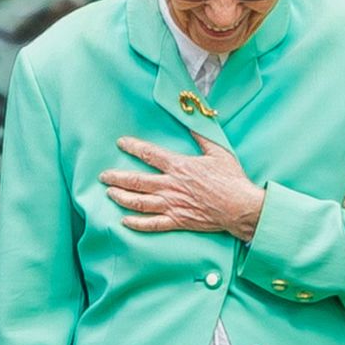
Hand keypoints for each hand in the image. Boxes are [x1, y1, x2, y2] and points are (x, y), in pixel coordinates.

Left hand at [101, 131, 265, 240]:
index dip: (133, 147)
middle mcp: (171, 185)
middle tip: (104, 175)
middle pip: (136, 180)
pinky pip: (152, 224)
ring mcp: (172, 204)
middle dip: (117, 177)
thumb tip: (192, 121)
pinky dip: (136, 223)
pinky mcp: (178, 221)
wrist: (240, 207)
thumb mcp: (218, 152)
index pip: (149, 154)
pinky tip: (124, 221)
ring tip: (110, 193)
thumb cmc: (231, 179)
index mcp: (179, 166)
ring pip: (139, 202)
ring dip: (121, 197)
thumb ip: (201, 137)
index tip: (121, 143)